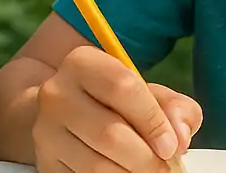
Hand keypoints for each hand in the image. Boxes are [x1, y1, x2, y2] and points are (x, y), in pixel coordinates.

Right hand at [32, 45, 201, 172]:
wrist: (62, 111)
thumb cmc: (112, 100)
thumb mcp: (144, 91)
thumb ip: (172, 107)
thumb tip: (180, 136)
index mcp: (82, 63)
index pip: (123, 87)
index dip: (154, 121)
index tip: (172, 145)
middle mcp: (56, 94)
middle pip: (110, 133)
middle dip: (146, 158)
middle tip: (164, 168)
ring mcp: (45, 131)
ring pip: (97, 165)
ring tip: (147, 172)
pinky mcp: (45, 162)